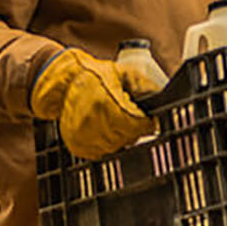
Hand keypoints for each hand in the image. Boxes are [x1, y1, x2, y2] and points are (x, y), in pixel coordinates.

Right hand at [31, 50, 155, 159]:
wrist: (63, 82)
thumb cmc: (95, 75)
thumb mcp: (123, 72)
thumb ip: (145, 85)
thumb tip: (163, 98)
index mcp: (105, 102)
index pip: (136, 124)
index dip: (146, 124)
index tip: (149, 120)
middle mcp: (92, 121)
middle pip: (127, 138)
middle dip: (133, 130)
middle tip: (131, 117)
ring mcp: (83, 135)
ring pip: (115, 147)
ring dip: (120, 138)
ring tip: (115, 120)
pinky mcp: (77, 144)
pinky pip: (101, 153)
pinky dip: (107, 144)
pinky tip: (106, 130)